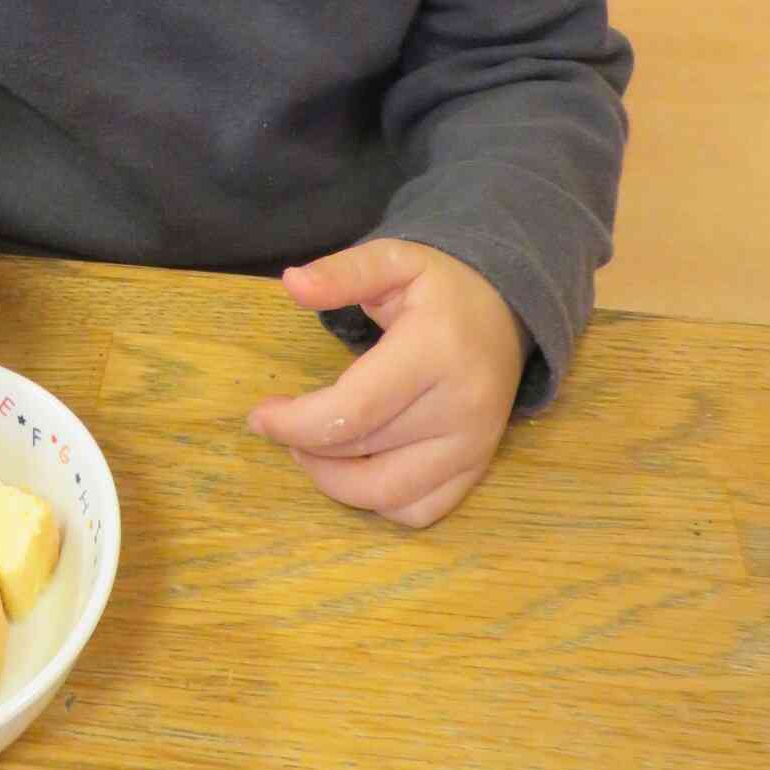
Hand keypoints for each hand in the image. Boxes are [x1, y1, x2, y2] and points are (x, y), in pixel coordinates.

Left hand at [248, 239, 525, 527]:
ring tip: (309, 448)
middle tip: (280, 423)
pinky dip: (378, 503)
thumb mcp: (394, 259)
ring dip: (334, 482)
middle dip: (305, 445)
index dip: (296, 422)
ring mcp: (474, 444)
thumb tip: (292, 282)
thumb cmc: (441, 286)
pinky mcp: (478, 467)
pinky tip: (354, 469)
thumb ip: (343, 272)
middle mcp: (461, 405)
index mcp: (435, 350)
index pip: (355, 410)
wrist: (508, 310)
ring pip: (388, 494)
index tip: (260, 415)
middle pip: (363, 451)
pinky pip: (421, 510)